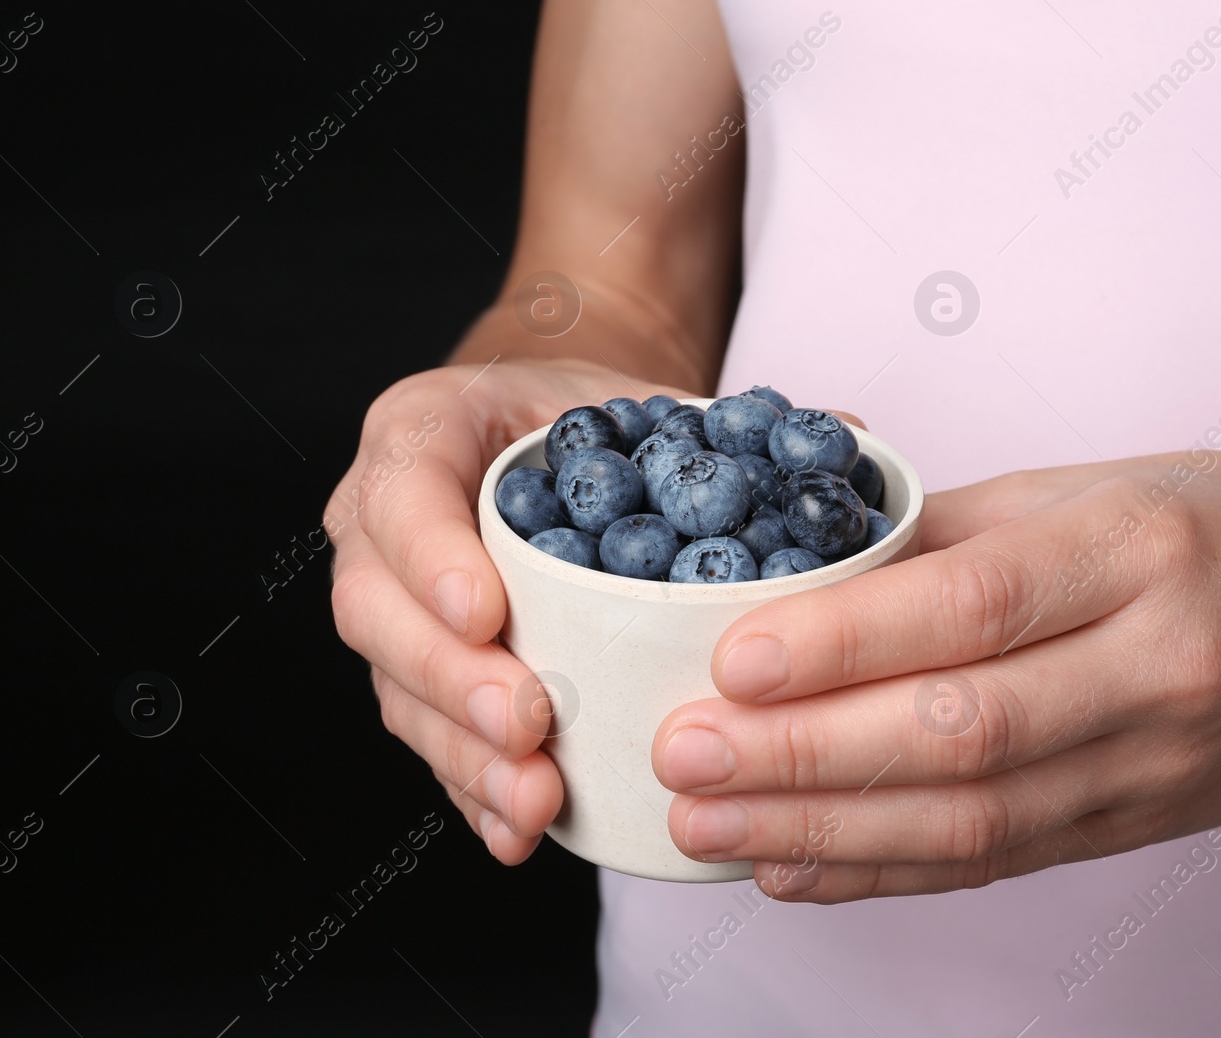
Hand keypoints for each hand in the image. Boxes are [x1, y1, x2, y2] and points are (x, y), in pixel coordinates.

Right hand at [328, 357, 672, 862]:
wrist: (552, 444)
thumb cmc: (586, 417)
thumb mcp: (627, 389)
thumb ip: (707, 417)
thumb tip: (842, 439)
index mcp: (422, 431)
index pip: (403, 491)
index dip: (432, 558)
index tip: (489, 613)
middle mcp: (384, 524)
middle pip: (377, 608)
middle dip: (448, 675)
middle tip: (525, 722)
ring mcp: (396, 606)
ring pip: (397, 688)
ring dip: (462, 753)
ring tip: (534, 797)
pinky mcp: (420, 675)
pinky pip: (431, 738)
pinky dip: (473, 789)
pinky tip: (519, 831)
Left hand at [652, 451, 1220, 901]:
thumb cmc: (1215, 528)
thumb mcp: (1094, 487)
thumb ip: (950, 530)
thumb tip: (801, 563)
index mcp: (1139, 551)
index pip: (973, 607)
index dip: (844, 642)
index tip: (731, 660)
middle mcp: (1158, 667)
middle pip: (961, 733)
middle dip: (805, 755)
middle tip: (686, 757)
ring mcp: (1156, 764)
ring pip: (973, 821)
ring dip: (827, 834)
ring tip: (711, 829)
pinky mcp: (1139, 826)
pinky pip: (998, 863)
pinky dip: (886, 874)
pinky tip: (797, 870)